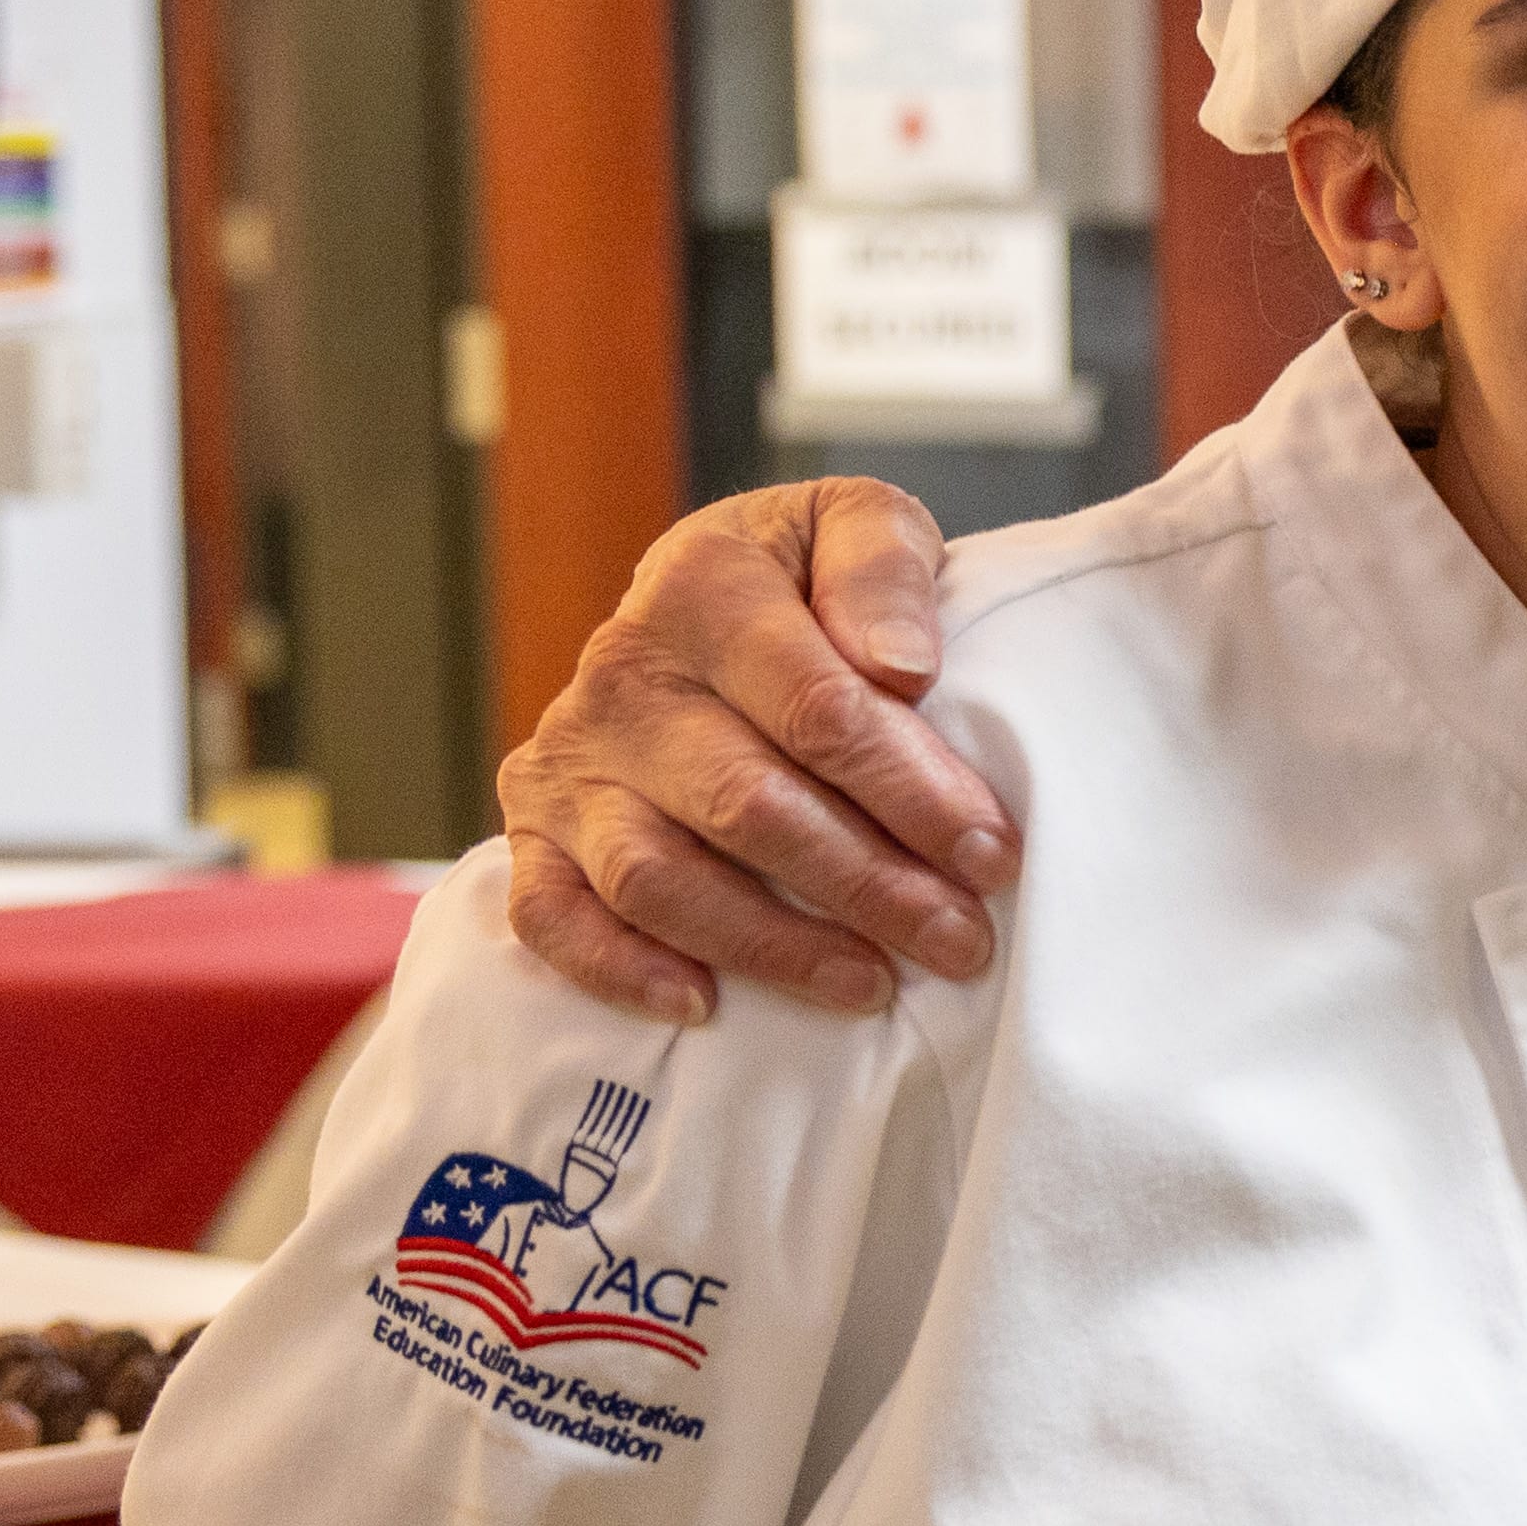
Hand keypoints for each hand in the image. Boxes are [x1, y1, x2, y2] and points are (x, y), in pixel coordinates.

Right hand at [494, 480, 1011, 1022]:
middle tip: (959, 939)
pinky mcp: (537, 831)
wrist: (709, 601)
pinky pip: (554, 916)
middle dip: (868, 883)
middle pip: (747, 803)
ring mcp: (572, 761)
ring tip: (874, 983)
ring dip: (772, 944)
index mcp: (701, 584)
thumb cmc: (808, 579)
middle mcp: (622, 674)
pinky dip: (619, 968)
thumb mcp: (860, 523)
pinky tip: (704, 1002)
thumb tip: (899, 667)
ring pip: (658, 877)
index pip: (816, 706)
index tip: (989, 853)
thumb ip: (883, 567)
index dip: (911, 790)